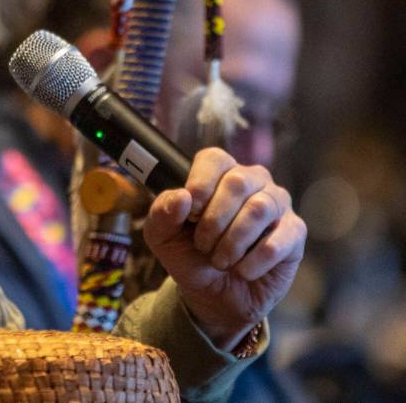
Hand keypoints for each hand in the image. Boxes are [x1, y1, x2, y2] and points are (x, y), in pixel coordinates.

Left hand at [142, 147, 306, 350]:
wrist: (215, 296)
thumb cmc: (190, 257)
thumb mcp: (162, 238)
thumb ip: (162, 212)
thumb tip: (181, 196)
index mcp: (218, 174)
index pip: (214, 159)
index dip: (200, 185)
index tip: (190, 215)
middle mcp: (252, 180)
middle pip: (237, 182)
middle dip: (214, 220)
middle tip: (203, 245)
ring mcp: (276, 203)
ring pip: (259, 209)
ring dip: (233, 242)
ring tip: (221, 260)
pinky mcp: (294, 232)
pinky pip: (279, 240)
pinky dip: (254, 261)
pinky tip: (243, 270)